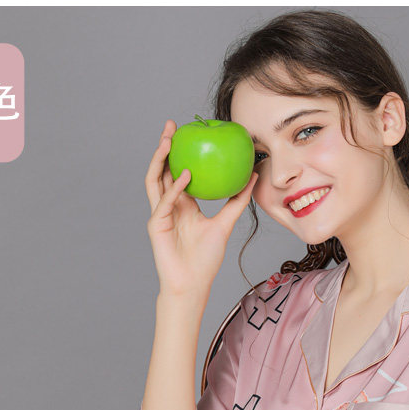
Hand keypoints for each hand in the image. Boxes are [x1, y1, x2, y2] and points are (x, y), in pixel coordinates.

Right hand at [145, 119, 257, 298]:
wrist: (193, 284)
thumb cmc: (206, 260)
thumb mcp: (225, 224)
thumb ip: (236, 201)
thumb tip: (253, 176)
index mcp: (182, 204)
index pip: (177, 171)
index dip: (180, 151)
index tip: (190, 131)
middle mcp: (168, 206)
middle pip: (162, 169)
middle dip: (165, 146)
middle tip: (173, 125)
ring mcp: (160, 214)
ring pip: (155, 180)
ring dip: (160, 159)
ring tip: (169, 140)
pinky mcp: (156, 225)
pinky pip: (165, 201)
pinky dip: (174, 187)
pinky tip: (185, 174)